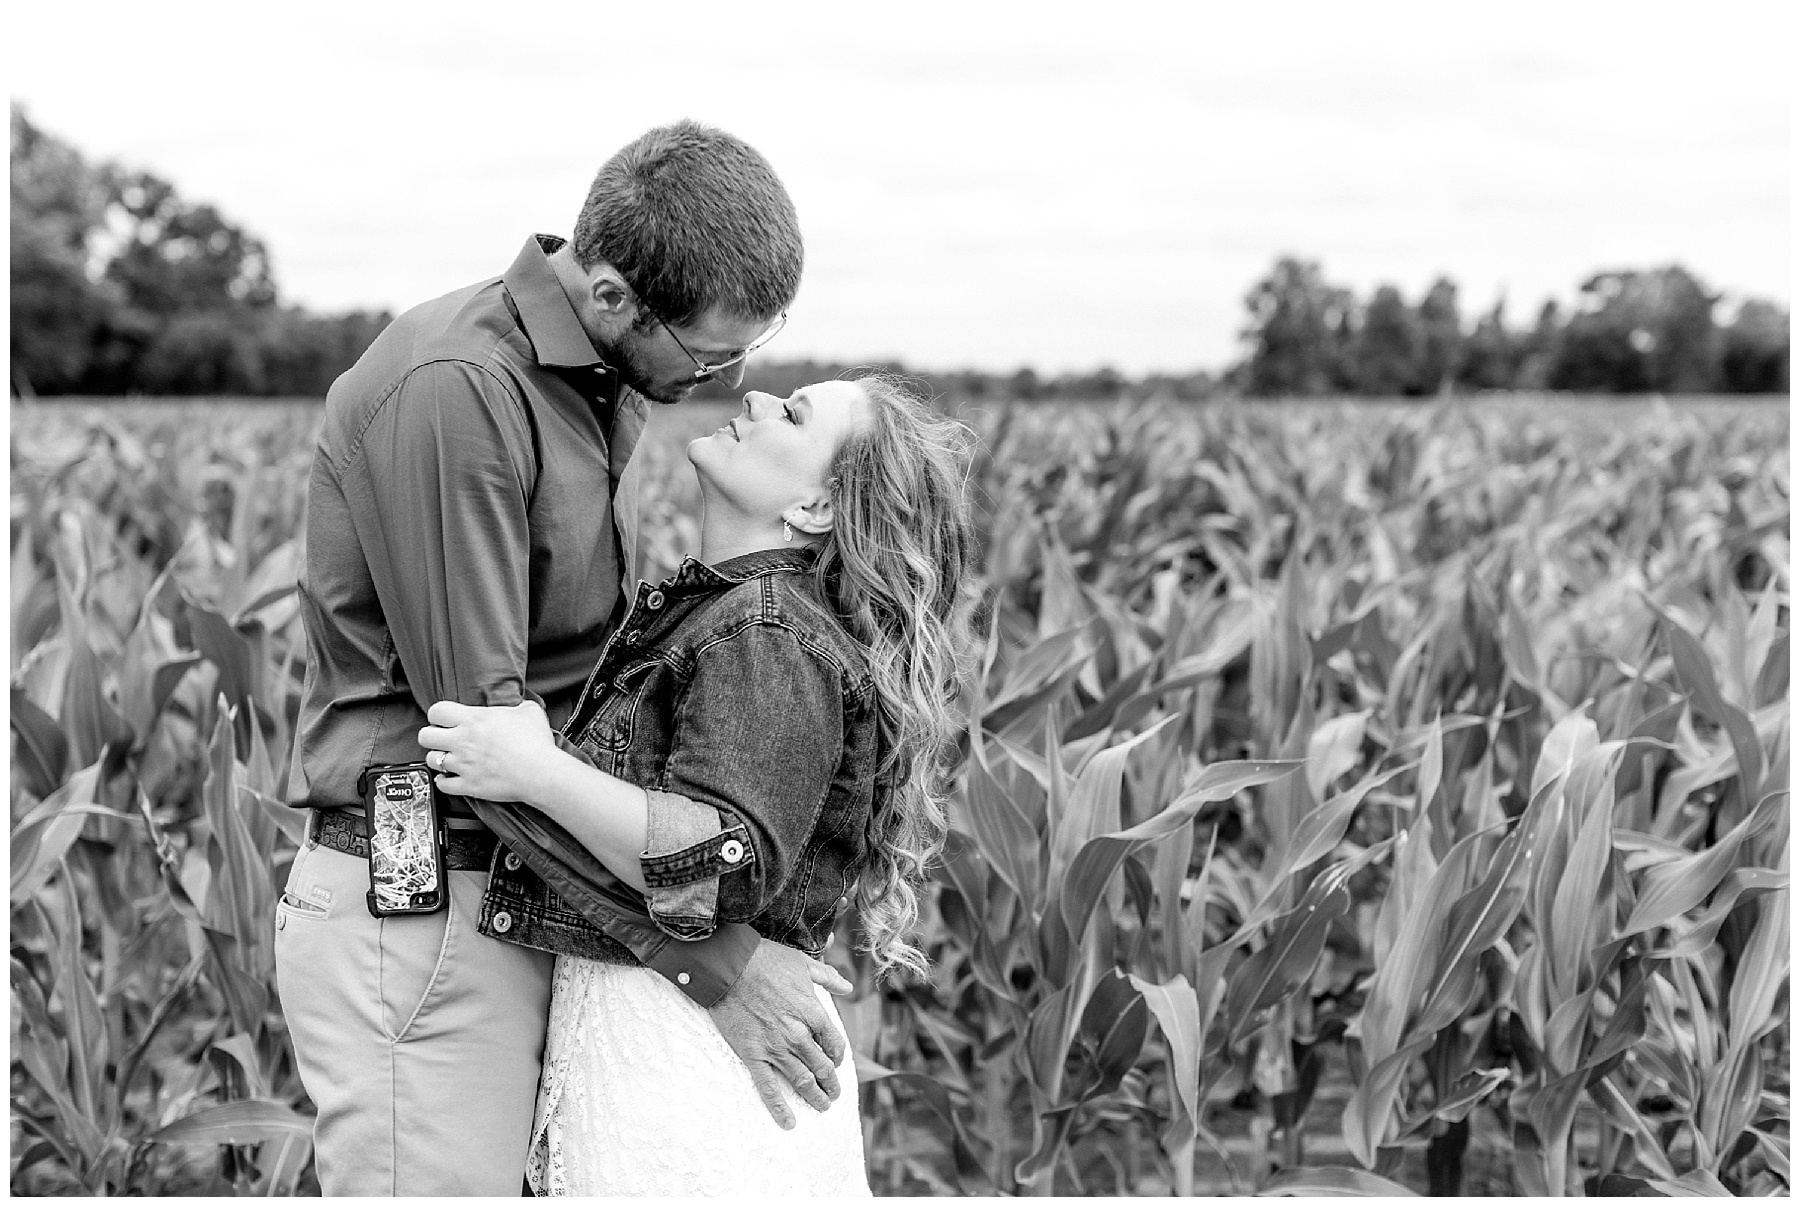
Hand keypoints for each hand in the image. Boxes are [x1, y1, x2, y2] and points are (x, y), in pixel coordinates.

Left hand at [418, 699, 557, 801]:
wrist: (541, 773)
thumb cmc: (536, 743)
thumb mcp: (530, 712)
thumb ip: (518, 706)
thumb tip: (519, 707)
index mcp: (474, 719)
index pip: (437, 711)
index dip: (437, 715)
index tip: (444, 719)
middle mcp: (463, 741)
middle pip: (424, 736)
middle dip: (431, 736)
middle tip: (442, 739)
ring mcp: (463, 764)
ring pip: (431, 760)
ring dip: (438, 759)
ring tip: (449, 759)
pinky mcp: (468, 785)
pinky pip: (442, 785)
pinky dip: (444, 782)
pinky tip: (451, 778)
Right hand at [708, 940, 854, 1129]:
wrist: (728, 967)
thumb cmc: (765, 961)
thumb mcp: (802, 963)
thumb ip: (827, 977)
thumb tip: (848, 986)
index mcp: (812, 1012)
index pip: (834, 1043)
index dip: (838, 1056)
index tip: (836, 1061)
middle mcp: (797, 1034)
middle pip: (822, 1067)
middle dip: (831, 1083)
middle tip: (834, 1094)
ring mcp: (775, 1047)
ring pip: (801, 1080)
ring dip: (815, 1097)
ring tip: (822, 1106)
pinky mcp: (753, 1055)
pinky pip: (768, 1087)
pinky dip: (779, 1108)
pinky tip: (788, 1122)